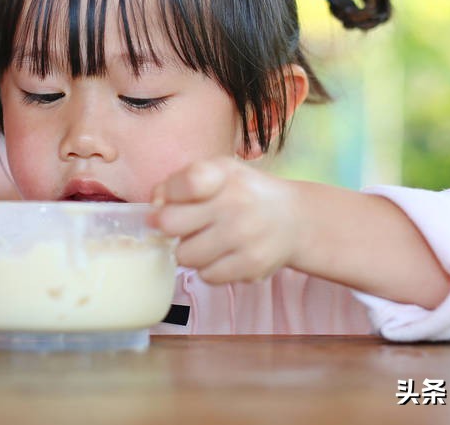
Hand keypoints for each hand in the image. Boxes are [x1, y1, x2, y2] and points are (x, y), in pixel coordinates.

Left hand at [150, 157, 302, 284]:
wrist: (295, 219)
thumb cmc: (244, 194)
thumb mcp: (218, 172)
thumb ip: (180, 183)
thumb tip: (154, 206)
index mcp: (224, 174)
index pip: (182, 183)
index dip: (166, 195)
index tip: (170, 201)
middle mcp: (236, 203)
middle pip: (170, 224)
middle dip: (169, 227)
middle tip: (181, 227)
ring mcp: (245, 236)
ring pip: (185, 256)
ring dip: (188, 251)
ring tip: (205, 242)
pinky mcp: (252, 265)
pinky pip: (207, 276)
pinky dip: (209, 269)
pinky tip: (222, 256)